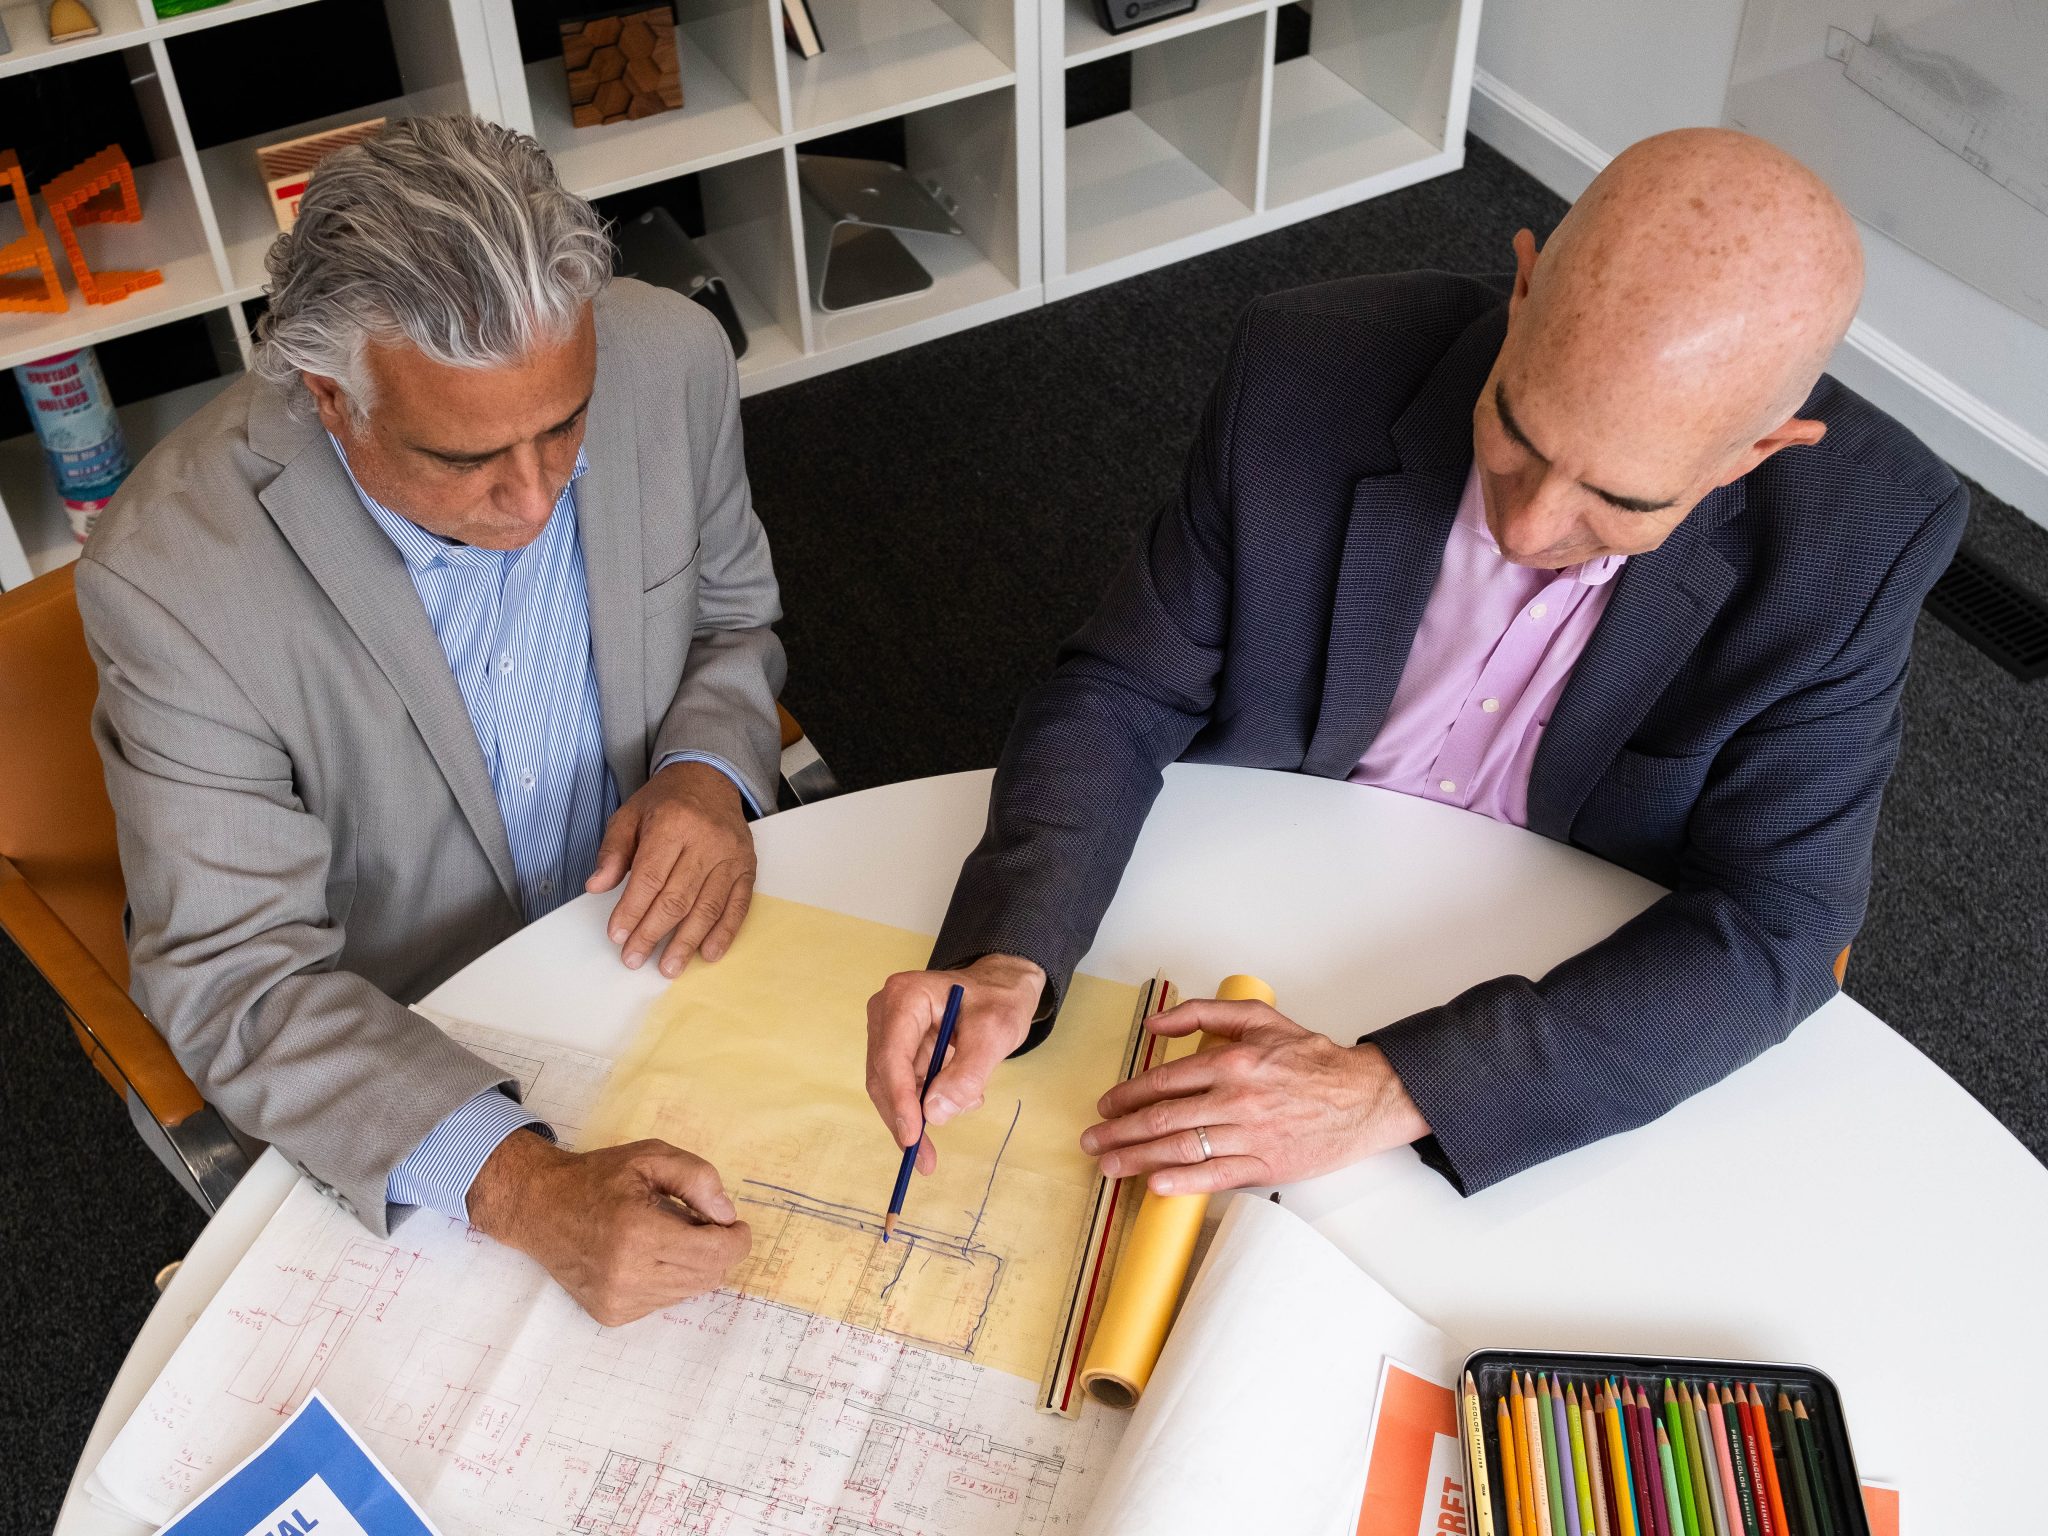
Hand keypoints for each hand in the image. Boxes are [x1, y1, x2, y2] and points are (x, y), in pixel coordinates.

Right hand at [467, 1130, 752, 1326]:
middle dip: (719, 1249)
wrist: (539, 1208)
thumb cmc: (597, 1178)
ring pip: (689, 1291)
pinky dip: (670, 1279)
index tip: (736, 1225)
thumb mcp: (650, 1157)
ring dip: (695, 1264)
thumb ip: (696, 1178)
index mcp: (638, 1233)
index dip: (737, 1239)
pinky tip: (650, 1255)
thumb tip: (727, 1215)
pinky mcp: (611, 1314)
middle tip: (703, 1223)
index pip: (714, 1253)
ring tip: (671, 1235)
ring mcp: (617, 1300)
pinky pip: (665, 1301)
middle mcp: (627, 1275)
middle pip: (708, 1275)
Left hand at [586, 760, 753, 976]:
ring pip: (707, 907)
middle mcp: (706, 840)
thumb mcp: (629, 815)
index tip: (617, 935)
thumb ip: (612, 851)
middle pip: (677, 897)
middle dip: (653, 933)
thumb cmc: (666, 802)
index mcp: (673, 823)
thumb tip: (596, 886)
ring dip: (687, 942)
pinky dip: (724, 932)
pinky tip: (708, 953)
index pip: (650, 877)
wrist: (709, 779)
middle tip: (634, 958)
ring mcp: (731, 856)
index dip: (632, 910)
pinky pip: (738, 905)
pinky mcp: (748, 867)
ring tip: (668, 967)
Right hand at [864, 954, 1046, 1174]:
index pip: (892, 1055)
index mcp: (905, 996)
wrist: (1003, 989)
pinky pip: (905, 1087)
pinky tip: (959, 1098)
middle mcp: (887, 1012)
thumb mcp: (995, 1035)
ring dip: (919, 1113)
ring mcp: (890, 1031)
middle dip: (904, 1119)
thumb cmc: (1000, 1001)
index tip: (913, 1136)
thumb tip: (934, 1114)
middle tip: (924, 1159)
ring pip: (890, 1087)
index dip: (899, 1099)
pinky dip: (927, 1103)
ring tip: (964, 1106)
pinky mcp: (900, 1050)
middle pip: (883, 1076)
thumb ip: (967, 1074)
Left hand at [1079, 998, 1429, 1194]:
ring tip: (1108, 1165)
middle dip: (1120, 1131)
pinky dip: (1182, 1183)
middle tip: (1092, 1140)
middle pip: (1163, 1118)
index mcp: (1230, 1061)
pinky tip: (1155, 1186)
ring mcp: (1250, 1136)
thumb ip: (1202, 1013)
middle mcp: (1235, 1099)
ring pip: (1181, 1149)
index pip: (1164, 1081)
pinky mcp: (1266, 1166)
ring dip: (1138, 1159)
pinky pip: (1216, 1177)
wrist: (1362, 1096)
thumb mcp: (1258, 1018)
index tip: (1106, 1106)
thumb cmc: (1311, 1059)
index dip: (1127, 1095)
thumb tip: (1154, 1024)